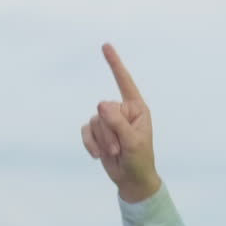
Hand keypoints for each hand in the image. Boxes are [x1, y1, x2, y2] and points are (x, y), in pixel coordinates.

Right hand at [81, 43, 158, 202]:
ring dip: (101, 140)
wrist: (131, 179)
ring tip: (114, 152)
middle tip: (120, 148)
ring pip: (94, 121)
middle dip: (109, 132)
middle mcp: (121, 111)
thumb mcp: (132, 141)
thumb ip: (117, 122)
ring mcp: (108, 121)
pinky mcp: (96, 132)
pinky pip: (85, 130)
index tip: (105, 46)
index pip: (124, 82)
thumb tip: (99, 104)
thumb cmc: (139, 159)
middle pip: (104, 109)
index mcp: (136, 108)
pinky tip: (98, 155)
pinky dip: (90, 144)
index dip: (114, 63)